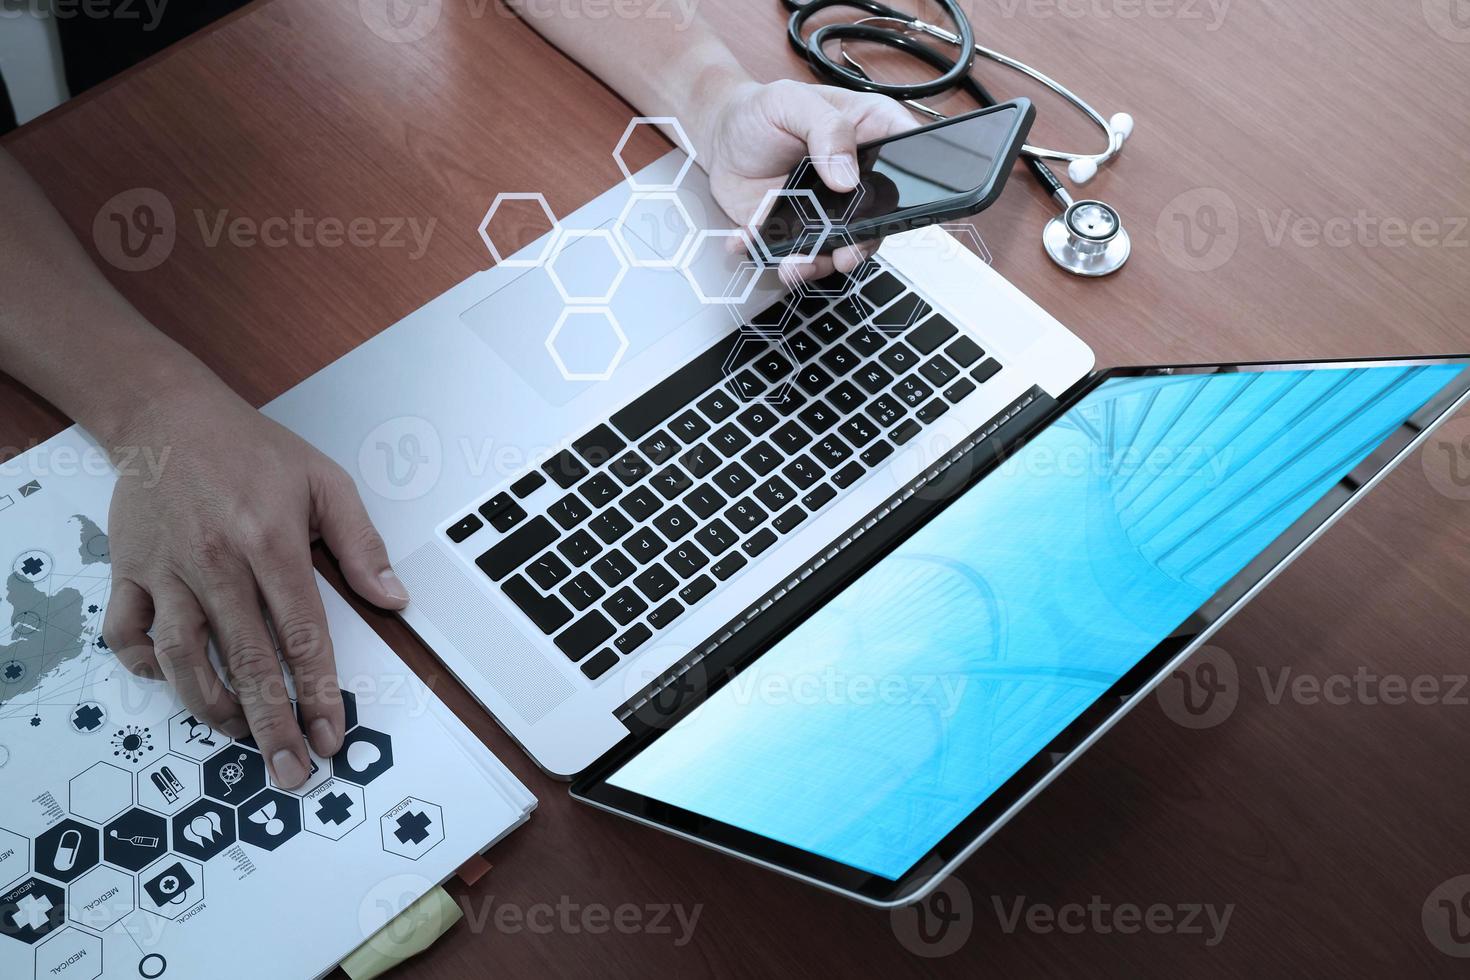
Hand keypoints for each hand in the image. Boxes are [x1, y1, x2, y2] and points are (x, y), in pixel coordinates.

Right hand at [102, 381, 408, 787]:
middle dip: (272, 726)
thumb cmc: (254, 451)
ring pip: (184, 658)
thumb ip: (362, 545)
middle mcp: (217, 563)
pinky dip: (147, 666)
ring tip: (241, 737)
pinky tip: (174, 681)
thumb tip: (395, 600)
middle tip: (290, 771)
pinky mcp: (128, 571)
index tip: (332, 736)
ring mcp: (167, 570)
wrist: (168, 415)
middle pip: (247, 662)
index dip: (320, 693)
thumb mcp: (325, 482)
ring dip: (213, 707)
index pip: (303, 635)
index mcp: (272, 542)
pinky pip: (129, 634)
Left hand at [700, 79, 915, 277]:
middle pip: (878, 218)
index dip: (916, 184)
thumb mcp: (792, 101)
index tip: (893, 207)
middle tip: (844, 255)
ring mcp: (827, 209)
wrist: (718, 136)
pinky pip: (796, 254)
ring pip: (840, 246)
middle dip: (862, 244)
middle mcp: (855, 178)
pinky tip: (748, 243)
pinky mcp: (797, 231)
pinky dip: (773, 257)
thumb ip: (825, 129)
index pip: (909, 158)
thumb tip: (847, 177)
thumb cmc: (760, 111)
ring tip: (793, 265)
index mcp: (869, 134)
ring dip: (819, 262)